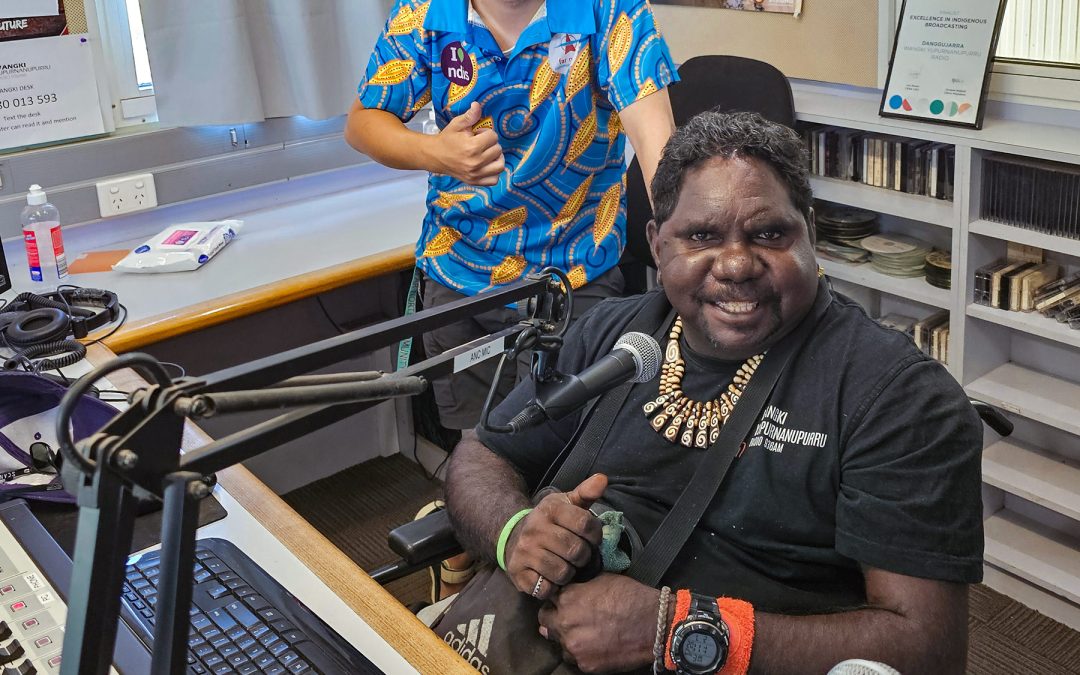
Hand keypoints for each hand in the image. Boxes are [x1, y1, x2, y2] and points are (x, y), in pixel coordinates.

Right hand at [430, 102, 503, 185]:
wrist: (435, 156)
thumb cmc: (447, 139)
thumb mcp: (457, 124)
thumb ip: (469, 116)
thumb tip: (477, 105)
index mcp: (472, 147)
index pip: (493, 137)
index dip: (486, 133)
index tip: (477, 135)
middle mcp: (475, 162)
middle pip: (498, 150)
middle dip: (491, 144)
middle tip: (481, 144)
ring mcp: (475, 174)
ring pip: (500, 166)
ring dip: (497, 158)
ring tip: (488, 154)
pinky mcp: (475, 181)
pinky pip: (494, 180)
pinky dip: (494, 173)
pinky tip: (487, 165)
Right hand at [505, 473, 606, 600]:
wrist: (514, 537)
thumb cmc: (550, 522)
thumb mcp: (567, 503)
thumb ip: (586, 492)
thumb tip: (602, 479)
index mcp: (550, 509)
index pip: (586, 524)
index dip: (596, 535)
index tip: (592, 538)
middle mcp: (535, 529)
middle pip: (576, 551)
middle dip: (584, 556)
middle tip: (579, 555)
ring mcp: (525, 552)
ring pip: (563, 572)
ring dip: (570, 573)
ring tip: (566, 565)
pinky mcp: (518, 573)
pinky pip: (546, 588)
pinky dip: (552, 587)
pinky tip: (551, 577)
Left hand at [538, 574, 659, 673]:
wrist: (654, 625)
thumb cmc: (631, 598)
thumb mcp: (602, 579)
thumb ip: (579, 587)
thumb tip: (569, 591)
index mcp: (567, 598)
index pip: (547, 598)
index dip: (556, 598)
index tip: (563, 600)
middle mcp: (565, 623)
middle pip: (545, 621)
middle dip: (555, 617)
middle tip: (569, 617)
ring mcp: (574, 647)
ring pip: (558, 642)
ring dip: (566, 637)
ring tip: (583, 633)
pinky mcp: (585, 665)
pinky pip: (573, 658)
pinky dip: (580, 652)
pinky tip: (593, 645)